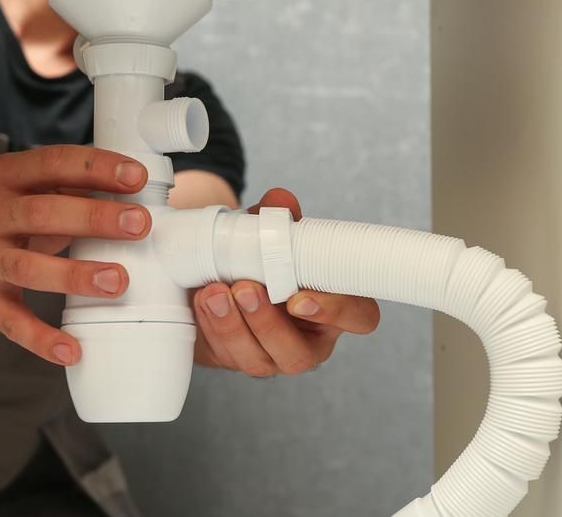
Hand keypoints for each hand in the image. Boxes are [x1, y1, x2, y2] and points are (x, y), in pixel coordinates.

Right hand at [0, 145, 151, 366]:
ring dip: (74, 274)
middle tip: (139, 224)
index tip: (136, 177)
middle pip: (41, 213)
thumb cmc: (13, 220)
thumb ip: (76, 187)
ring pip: (28, 267)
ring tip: (118, 281)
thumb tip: (141, 190)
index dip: (95, 168)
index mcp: (6, 177)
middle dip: (93, 217)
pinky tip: (72, 349)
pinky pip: (13, 322)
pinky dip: (42, 339)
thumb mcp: (34, 192)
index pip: (53, 163)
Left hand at [193, 188, 379, 376]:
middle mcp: (309, 340)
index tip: (299, 298)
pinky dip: (212, 326)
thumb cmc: (259, 258)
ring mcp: (273, 356)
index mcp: (335, 307)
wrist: (219, 277)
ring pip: (260, 359)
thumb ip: (277, 217)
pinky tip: (203, 301)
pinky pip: (228, 354)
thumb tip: (280, 201)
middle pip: (301, 353)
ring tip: (214, 293)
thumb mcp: (267, 233)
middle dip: (267, 322)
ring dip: (233, 326)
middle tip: (244, 288)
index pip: (359, 317)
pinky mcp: (239, 360)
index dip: (336, 312)